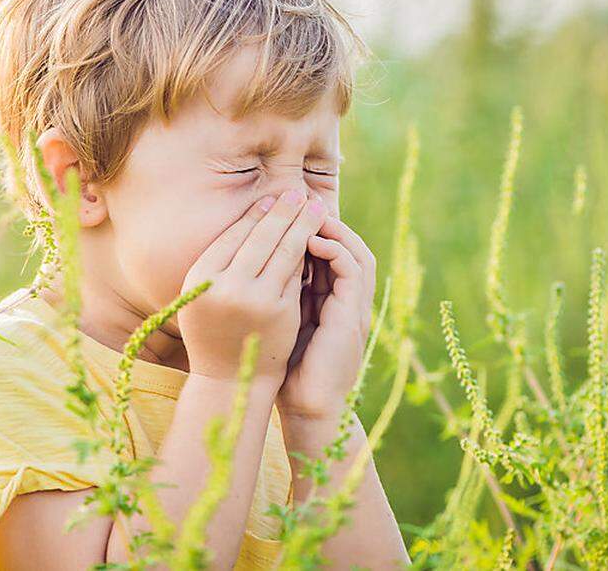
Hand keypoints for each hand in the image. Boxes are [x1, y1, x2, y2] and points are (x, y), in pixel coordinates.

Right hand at [177, 189, 327, 385]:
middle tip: (298, 192)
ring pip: (283, 251)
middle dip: (283, 211)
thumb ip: (219, 264)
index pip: (233, 235)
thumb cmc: (213, 332)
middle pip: (260, 237)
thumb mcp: (202, 296)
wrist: (229, 380)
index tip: (271, 199)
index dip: (255, 215)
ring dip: (302, 224)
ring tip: (314, 207)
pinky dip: (307, 253)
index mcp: (199, 277)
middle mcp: (225, 285)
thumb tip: (251, 218)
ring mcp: (254, 298)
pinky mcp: (280, 311)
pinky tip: (316, 238)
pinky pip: (296, 274)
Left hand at [277, 210, 376, 420]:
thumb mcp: (280, 322)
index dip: (311, 228)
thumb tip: (251, 264)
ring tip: (305, 213)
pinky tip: (309, 241)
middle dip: (324, 220)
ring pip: (356, 252)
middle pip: (348, 245)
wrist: (307, 408)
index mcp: (333, 301)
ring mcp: (355, 308)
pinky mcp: (354, 316)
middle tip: (298, 200)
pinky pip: (352, 270)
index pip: (330, 251)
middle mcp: (348, 301)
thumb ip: (278, 294)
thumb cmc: (286, 369)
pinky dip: (334, 250)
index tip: (284, 210)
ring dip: (333, 229)